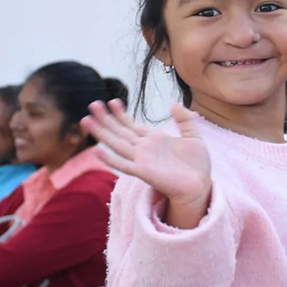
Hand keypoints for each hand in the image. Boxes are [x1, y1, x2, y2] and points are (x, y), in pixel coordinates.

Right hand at [81, 100, 211, 228]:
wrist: (201, 185)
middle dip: (106, 118)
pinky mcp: (144, 172)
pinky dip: (110, 159)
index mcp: (154, 139)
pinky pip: (124, 165)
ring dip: (102, 133)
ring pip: (117, 143)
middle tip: (92, 104)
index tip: (113, 101)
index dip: (121, 114)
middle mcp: (144, 148)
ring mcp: (142, 160)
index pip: (132, 124)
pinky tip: (97, 150)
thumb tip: (174, 104)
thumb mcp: (194, 137)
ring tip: (86, 120)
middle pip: (120, 131)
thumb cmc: (197, 165)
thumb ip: (185, 120)